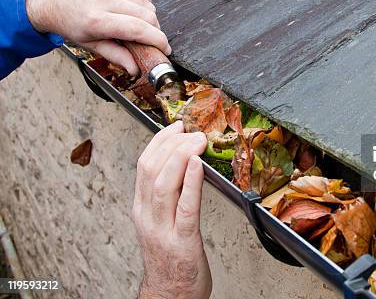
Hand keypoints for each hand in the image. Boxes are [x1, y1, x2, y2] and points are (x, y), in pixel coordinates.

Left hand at [25, 0, 170, 75]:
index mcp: (97, 19)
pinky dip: (143, 4)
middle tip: (149, 40)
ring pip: (149, 5)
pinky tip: (130, 10)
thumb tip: (135, 69)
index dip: (157, 41)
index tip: (165, 49)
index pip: (139, 29)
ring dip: (148, 18)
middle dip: (154, 31)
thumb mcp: (90, 45)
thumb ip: (116, 56)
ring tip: (133, 24)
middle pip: (148, 17)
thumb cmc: (71, 23)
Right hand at [132, 121, 211, 298]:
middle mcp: (148, 216)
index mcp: (142, 209)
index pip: (144, 165)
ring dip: (181, 157)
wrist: (170, 295)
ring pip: (163, 184)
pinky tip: (200, 166)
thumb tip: (186, 163)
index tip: (177, 126)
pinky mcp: (183, 241)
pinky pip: (186, 207)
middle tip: (192, 131)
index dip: (160, 140)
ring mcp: (163, 229)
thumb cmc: (170, 257)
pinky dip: (192, 183)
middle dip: (172, 143)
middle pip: (151, 169)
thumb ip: (169, 195)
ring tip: (197, 141)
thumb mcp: (161, 221)